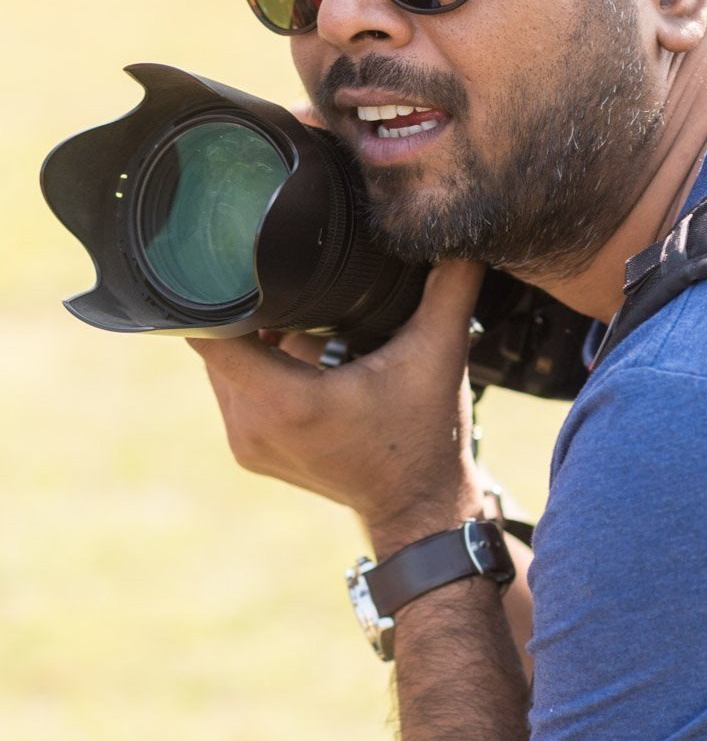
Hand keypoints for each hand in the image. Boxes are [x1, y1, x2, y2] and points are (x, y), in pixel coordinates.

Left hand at [187, 259, 487, 556]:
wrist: (419, 507)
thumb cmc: (427, 432)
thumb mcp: (441, 351)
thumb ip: (449, 286)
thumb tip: (460, 233)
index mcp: (287, 401)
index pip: (212, 337)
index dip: (213, 293)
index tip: (229, 257)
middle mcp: (253, 426)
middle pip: (218, 345)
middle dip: (243, 309)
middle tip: (279, 276)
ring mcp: (247, 444)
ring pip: (224, 367)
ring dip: (250, 339)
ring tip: (294, 312)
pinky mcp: (250, 451)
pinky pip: (235, 391)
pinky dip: (257, 367)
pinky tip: (298, 348)